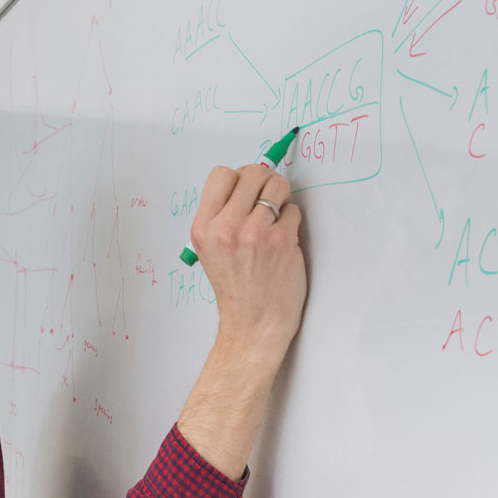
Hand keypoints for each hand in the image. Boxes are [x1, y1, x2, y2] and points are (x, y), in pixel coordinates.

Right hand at [187, 163, 307, 362]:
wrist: (253, 324)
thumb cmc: (236, 288)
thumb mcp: (210, 250)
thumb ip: (221, 216)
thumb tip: (248, 181)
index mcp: (203, 228)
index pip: (221, 174)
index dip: (238, 178)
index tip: (246, 192)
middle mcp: (226, 228)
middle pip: (252, 173)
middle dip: (265, 183)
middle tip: (267, 203)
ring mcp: (254, 234)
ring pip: (278, 186)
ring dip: (281, 199)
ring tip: (275, 220)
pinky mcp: (281, 242)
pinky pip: (293, 210)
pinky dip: (292, 222)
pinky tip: (283, 241)